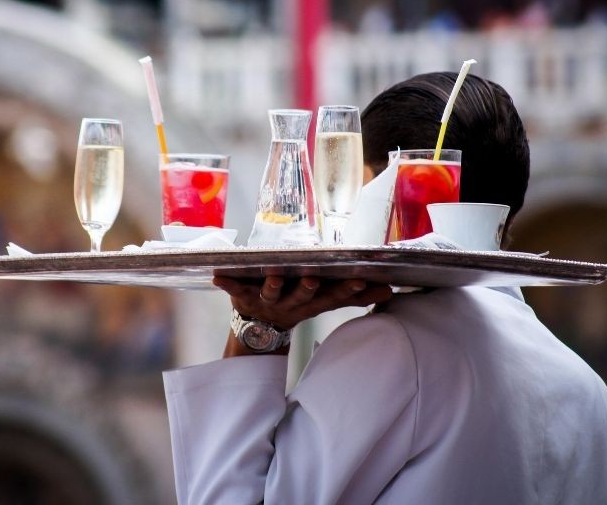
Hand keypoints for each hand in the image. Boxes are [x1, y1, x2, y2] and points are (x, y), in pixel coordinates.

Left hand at [212, 275, 392, 330]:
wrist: (259, 330)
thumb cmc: (296, 304)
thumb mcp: (325, 302)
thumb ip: (354, 296)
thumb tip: (389, 291)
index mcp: (311, 303)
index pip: (332, 297)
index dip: (345, 291)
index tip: (359, 281)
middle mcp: (290, 303)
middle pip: (301, 296)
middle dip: (307, 288)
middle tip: (313, 278)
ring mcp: (266, 300)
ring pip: (271, 292)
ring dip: (273, 285)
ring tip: (273, 275)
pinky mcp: (243, 297)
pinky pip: (234, 289)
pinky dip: (226, 283)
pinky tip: (217, 275)